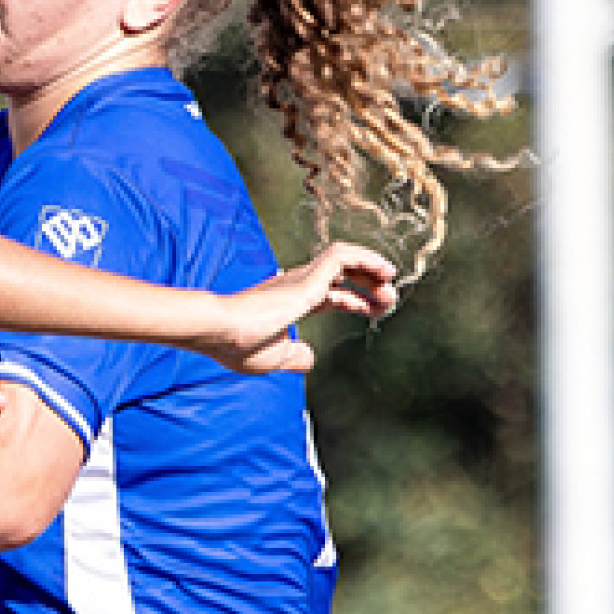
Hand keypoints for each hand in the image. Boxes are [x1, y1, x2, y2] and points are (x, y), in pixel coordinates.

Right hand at [200, 240, 398, 375]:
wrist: (220, 333)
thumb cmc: (238, 346)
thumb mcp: (273, 358)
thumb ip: (293, 356)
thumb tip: (310, 357)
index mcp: (291, 302)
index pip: (332, 294)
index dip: (357, 301)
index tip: (377, 310)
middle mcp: (297, 284)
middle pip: (342, 275)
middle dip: (370, 284)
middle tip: (391, 299)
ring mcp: (300, 278)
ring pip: (345, 259)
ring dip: (372, 269)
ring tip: (392, 283)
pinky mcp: (305, 277)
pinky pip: (341, 256)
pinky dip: (365, 259)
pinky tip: (384, 272)